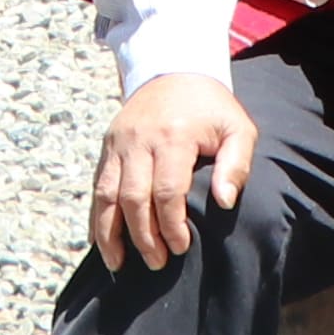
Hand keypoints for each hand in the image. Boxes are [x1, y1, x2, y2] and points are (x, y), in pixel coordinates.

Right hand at [90, 74, 258, 270]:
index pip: (167, 191)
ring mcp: (119, 142)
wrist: (174, 70)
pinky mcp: (107, 145)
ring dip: (109, 233)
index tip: (182, 248)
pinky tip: (99, 242)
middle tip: (157, 263)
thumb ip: (237, 164)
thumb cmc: (211, 108)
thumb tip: (225, 202)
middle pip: (133, 197)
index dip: (172, 225)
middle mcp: (139, 139)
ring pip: (106, 194)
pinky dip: (95, 216)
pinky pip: (96, 185)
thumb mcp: (237, 128)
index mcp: (173, 136)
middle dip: (142, 237)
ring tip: (118, 264)